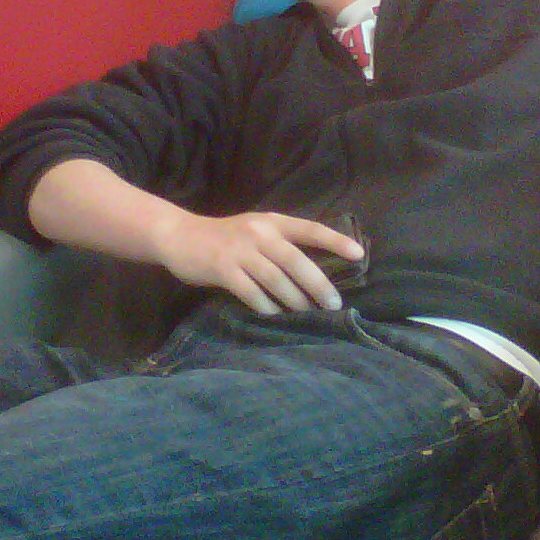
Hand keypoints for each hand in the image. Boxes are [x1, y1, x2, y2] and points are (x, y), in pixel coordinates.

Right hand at [152, 211, 365, 314]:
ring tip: (308, 315)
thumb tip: (315, 272)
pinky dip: (266, 308)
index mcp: (272, 221)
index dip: (336, 241)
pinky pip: (252, 293)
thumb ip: (281, 243)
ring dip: (295, 301)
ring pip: (277, 279)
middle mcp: (259, 233)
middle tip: (333, 304)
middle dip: (318, 284)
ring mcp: (240, 251)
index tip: (359, 255)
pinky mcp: (223, 269)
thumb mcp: (255, 230)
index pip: (311, 228)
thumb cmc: (225, 237)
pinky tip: (275, 318)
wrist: (180, 236)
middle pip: (296, 260)